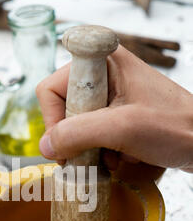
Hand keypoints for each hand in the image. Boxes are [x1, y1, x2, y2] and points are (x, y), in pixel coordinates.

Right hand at [37, 46, 192, 172]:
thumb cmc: (175, 127)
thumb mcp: (122, 129)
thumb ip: (78, 134)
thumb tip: (45, 146)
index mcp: (102, 62)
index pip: (51, 90)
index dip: (54, 121)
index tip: (69, 145)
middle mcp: (102, 75)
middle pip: (62, 111)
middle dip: (76, 140)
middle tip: (93, 155)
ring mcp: (110, 96)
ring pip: (76, 127)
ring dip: (89, 150)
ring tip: (113, 158)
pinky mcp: (117, 114)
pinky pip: (92, 135)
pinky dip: (101, 152)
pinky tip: (121, 158)